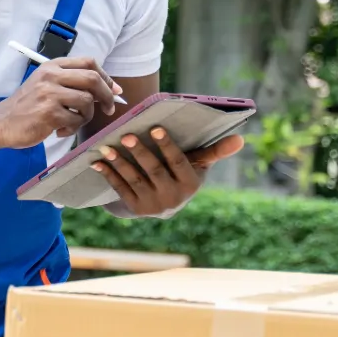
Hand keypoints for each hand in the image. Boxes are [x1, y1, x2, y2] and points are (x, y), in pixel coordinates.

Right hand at [0, 57, 123, 147]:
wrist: (1, 122)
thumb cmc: (26, 107)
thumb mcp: (45, 85)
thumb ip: (70, 83)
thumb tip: (108, 89)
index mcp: (52, 67)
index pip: (88, 62)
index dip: (106, 76)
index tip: (114, 90)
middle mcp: (51, 76)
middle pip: (92, 79)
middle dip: (107, 95)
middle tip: (108, 109)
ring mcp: (49, 94)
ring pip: (87, 101)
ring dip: (86, 116)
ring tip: (73, 122)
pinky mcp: (48, 113)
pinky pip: (75, 120)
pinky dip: (72, 129)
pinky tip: (60, 131)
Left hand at [93, 127, 245, 215]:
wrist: (165, 204)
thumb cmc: (182, 174)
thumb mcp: (199, 164)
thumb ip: (216, 151)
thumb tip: (241, 139)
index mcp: (190, 184)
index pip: (179, 162)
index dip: (167, 146)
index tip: (156, 128)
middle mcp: (173, 197)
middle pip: (154, 170)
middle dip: (140, 153)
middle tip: (127, 135)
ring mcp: (153, 204)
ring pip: (134, 180)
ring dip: (119, 163)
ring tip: (106, 147)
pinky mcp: (136, 208)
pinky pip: (120, 189)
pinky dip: (108, 174)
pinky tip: (97, 162)